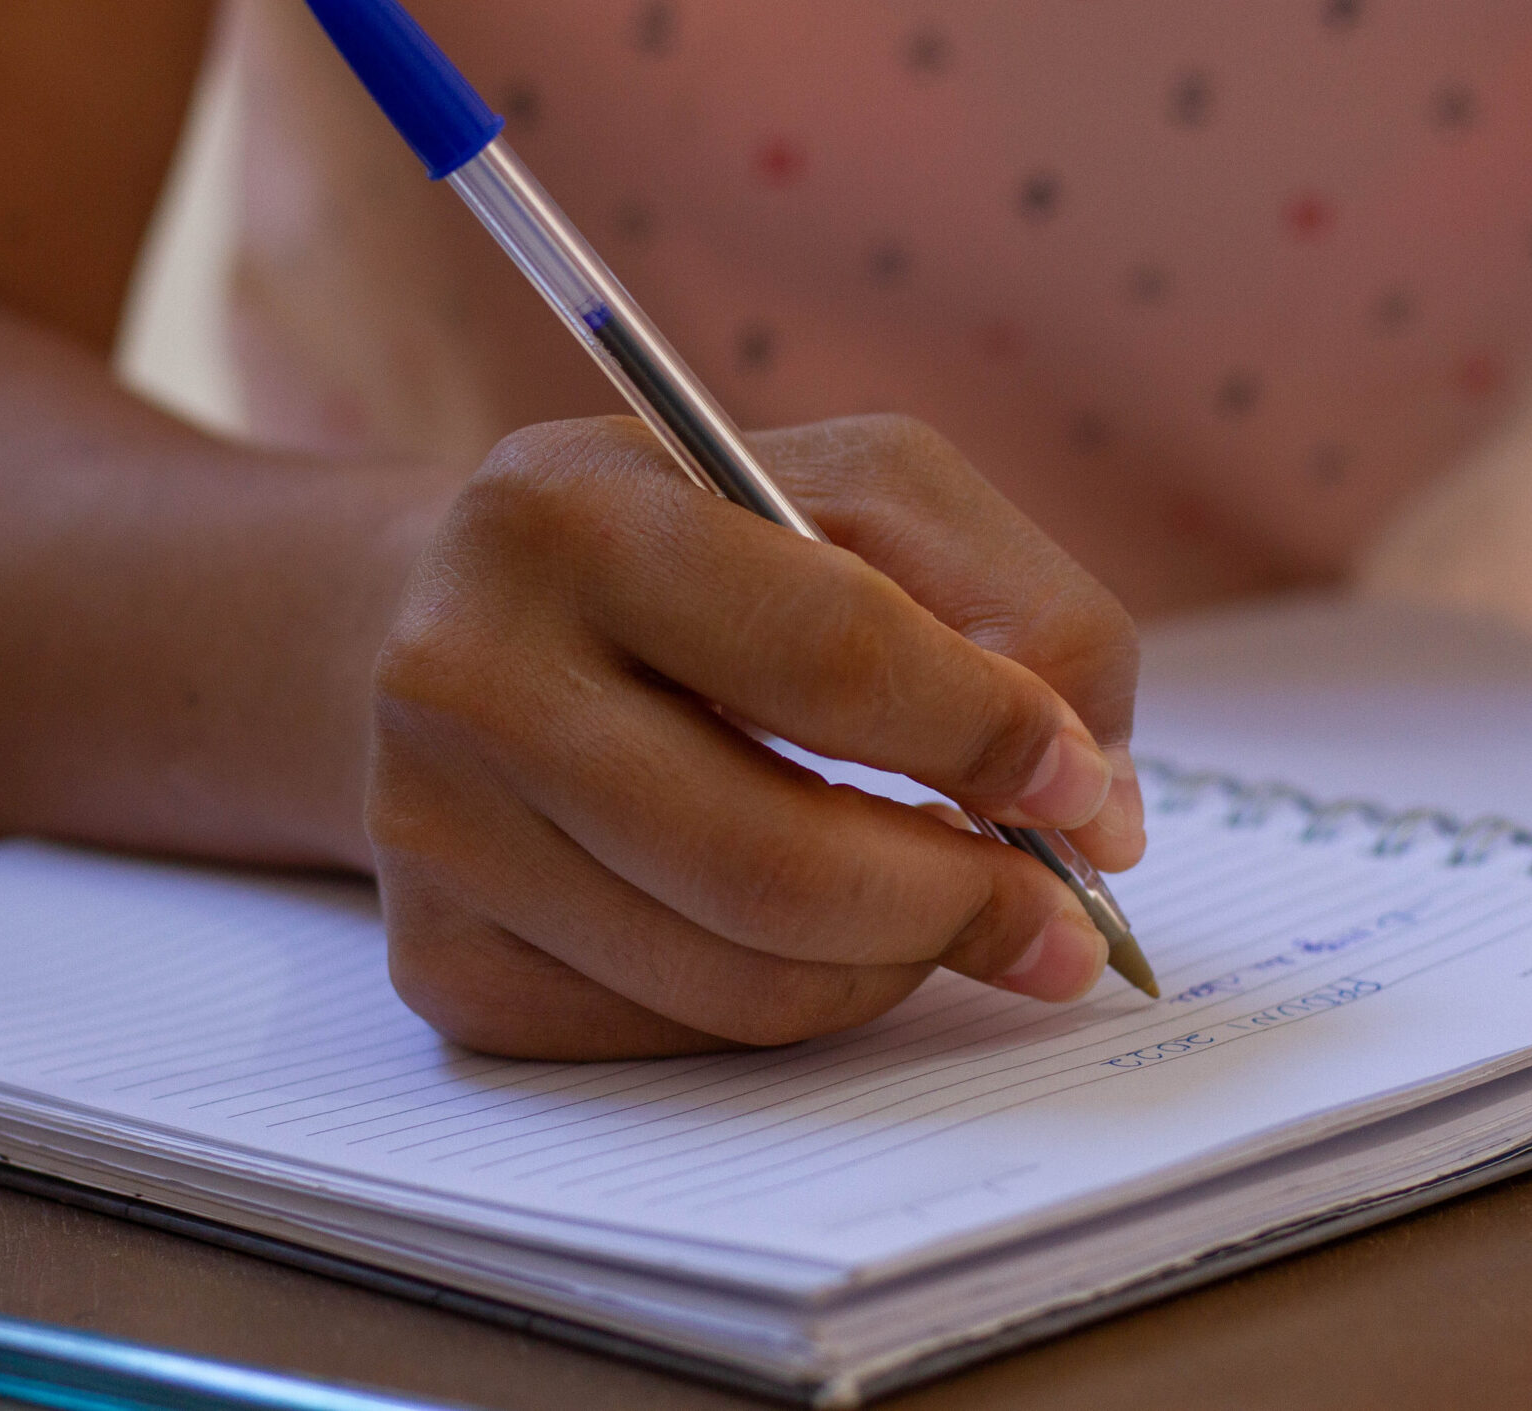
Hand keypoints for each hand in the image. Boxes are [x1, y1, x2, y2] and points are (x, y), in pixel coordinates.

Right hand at [367, 413, 1144, 1057]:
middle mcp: (463, 674)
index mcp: (567, 512)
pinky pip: (677, 1036)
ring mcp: (435, 834)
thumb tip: (1096, 810)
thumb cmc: (697, 545)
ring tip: (953, 913)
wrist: (459, 622)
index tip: (1079, 785)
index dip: (986, 735)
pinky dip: (795, 1002)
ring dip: (894, 966)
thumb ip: (1013, 606)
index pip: (826, 655)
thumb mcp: (860, 494)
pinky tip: (818, 931)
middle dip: (960, 903)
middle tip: (1061, 924)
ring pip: (735, 978)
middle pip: (771, 861)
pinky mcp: (443, 960)